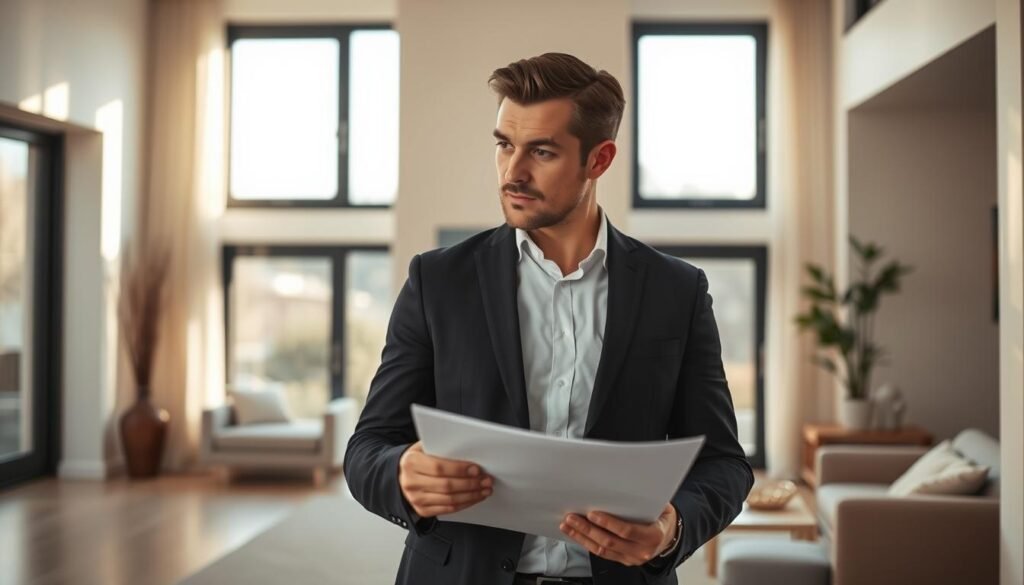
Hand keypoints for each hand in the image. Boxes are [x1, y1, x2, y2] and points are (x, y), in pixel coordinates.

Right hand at [398, 441, 492, 517]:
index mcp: (411, 462)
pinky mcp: (422, 510)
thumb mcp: (423, 447)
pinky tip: (474, 498)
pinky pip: (447, 509)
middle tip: (486, 480)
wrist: (400, 476)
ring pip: (449, 500)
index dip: (460, 469)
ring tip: (485, 489)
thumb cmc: (417, 459)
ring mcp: (416, 498)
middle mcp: (411, 482)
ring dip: (471, 495)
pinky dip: (464, 504)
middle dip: (471, 484)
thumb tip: (467, 449)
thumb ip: (440, 447)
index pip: (439, 467)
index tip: (477, 469)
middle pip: (446, 486)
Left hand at [559, 504, 678, 565]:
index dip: (608, 523)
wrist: (669, 537)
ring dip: (582, 537)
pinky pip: (602, 553)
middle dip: (587, 529)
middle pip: (609, 541)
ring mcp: (631, 558)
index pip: (626, 531)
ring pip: (602, 550)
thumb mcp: (661, 506)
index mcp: (653, 535)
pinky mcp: (623, 560)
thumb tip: (624, 483)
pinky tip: (577, 534)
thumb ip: (644, 499)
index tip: (592, 514)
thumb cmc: (663, 518)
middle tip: (572, 517)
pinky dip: (587, 543)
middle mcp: (642, 550)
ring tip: (568, 525)